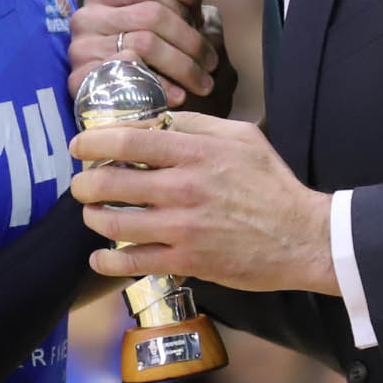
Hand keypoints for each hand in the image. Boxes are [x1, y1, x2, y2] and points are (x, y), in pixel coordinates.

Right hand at [67, 0, 229, 112]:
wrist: (136, 115)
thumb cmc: (161, 62)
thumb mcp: (178, 27)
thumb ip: (186, 1)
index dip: (184, 8)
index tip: (202, 30)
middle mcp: (86, 16)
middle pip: (152, 15)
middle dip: (190, 42)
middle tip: (211, 65)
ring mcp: (80, 48)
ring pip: (144, 43)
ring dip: (183, 67)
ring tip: (203, 83)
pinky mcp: (80, 80)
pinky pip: (127, 74)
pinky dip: (160, 86)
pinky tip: (179, 97)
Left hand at [70, 112, 336, 296]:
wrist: (303, 236)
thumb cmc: (272, 184)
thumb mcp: (241, 136)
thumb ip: (196, 124)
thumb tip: (155, 119)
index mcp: (195, 152)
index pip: (128, 140)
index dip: (93, 142)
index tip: (80, 145)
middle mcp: (183, 188)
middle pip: (111, 181)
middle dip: (85, 183)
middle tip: (81, 185)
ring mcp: (182, 227)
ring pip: (114, 222)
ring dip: (93, 218)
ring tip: (93, 214)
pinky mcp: (186, 260)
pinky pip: (133, 263)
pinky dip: (108, 262)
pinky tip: (100, 259)